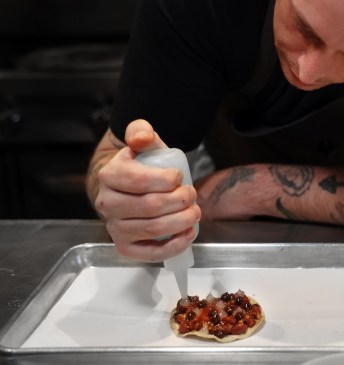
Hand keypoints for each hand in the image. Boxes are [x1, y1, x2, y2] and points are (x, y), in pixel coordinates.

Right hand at [95, 119, 200, 261]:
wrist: (129, 187)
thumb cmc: (141, 164)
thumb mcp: (142, 142)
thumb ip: (141, 131)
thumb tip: (141, 138)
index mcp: (109, 175)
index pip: (139, 181)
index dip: (166, 180)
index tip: (180, 176)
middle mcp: (106, 204)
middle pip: (150, 206)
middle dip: (180, 200)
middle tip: (192, 194)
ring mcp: (115, 228)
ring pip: (153, 229)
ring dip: (181, 221)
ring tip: (195, 212)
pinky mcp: (126, 247)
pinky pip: (150, 252)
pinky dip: (174, 245)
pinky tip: (189, 234)